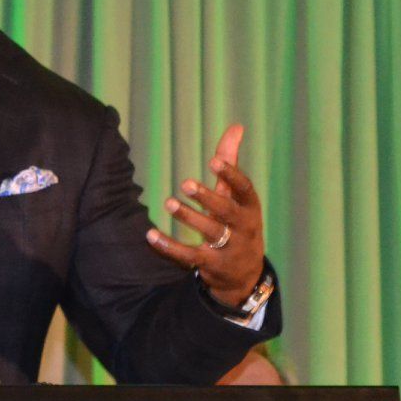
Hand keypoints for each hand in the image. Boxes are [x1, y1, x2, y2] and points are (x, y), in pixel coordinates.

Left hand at [145, 123, 264, 306]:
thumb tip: (236, 126)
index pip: (245, 189)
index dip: (232, 175)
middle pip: (227, 211)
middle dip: (207, 198)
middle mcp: (243, 228)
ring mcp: (228, 248)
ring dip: (189, 218)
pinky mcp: (211, 265)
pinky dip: (170, 247)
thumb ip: (232, 162)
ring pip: (210, 233)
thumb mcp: (237, 196)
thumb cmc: (238, 223)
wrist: (245, 274)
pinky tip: (151, 235)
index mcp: (249, 208)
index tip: (214, 161)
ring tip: (169, 202)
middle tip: (185, 183)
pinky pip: (189, 257)